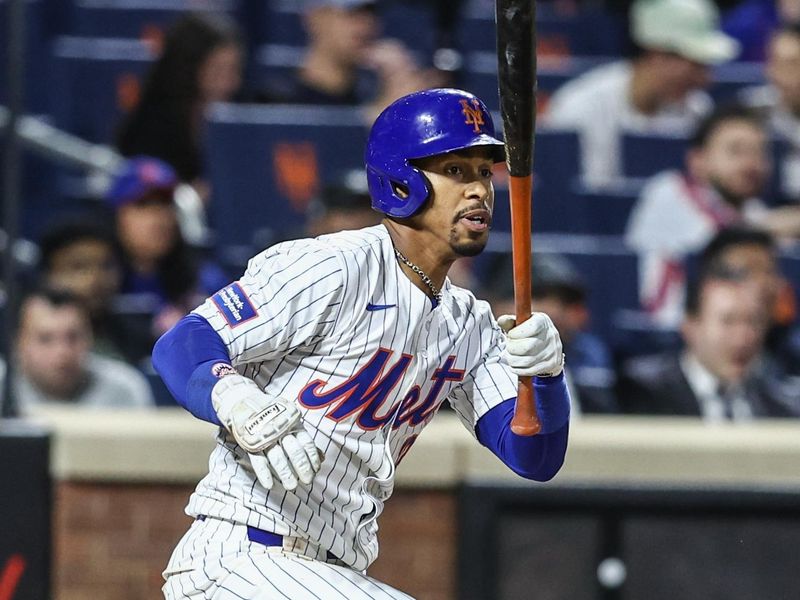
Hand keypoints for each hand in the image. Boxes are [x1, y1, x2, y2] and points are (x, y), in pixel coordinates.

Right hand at [212, 375, 321, 490]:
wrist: (244, 401)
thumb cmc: (273, 415)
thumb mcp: (291, 421)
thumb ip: (304, 439)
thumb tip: (322, 458)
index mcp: (293, 423)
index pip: (306, 442)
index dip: (313, 458)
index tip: (316, 470)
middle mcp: (281, 429)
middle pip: (294, 452)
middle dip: (302, 468)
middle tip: (307, 481)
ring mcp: (265, 436)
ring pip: (277, 458)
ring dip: (285, 474)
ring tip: (291, 486)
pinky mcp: (250, 442)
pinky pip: (258, 460)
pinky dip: (264, 474)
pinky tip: (270, 485)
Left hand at [497, 313, 564, 377]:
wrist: (551, 345)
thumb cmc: (530, 331)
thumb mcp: (522, 323)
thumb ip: (510, 322)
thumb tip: (501, 321)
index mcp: (542, 322)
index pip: (531, 328)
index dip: (516, 333)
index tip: (510, 335)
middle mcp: (550, 336)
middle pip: (527, 347)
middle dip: (512, 348)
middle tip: (509, 347)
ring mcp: (552, 352)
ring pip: (527, 361)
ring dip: (513, 360)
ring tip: (510, 355)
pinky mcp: (551, 364)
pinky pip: (530, 370)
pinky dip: (518, 369)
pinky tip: (514, 364)